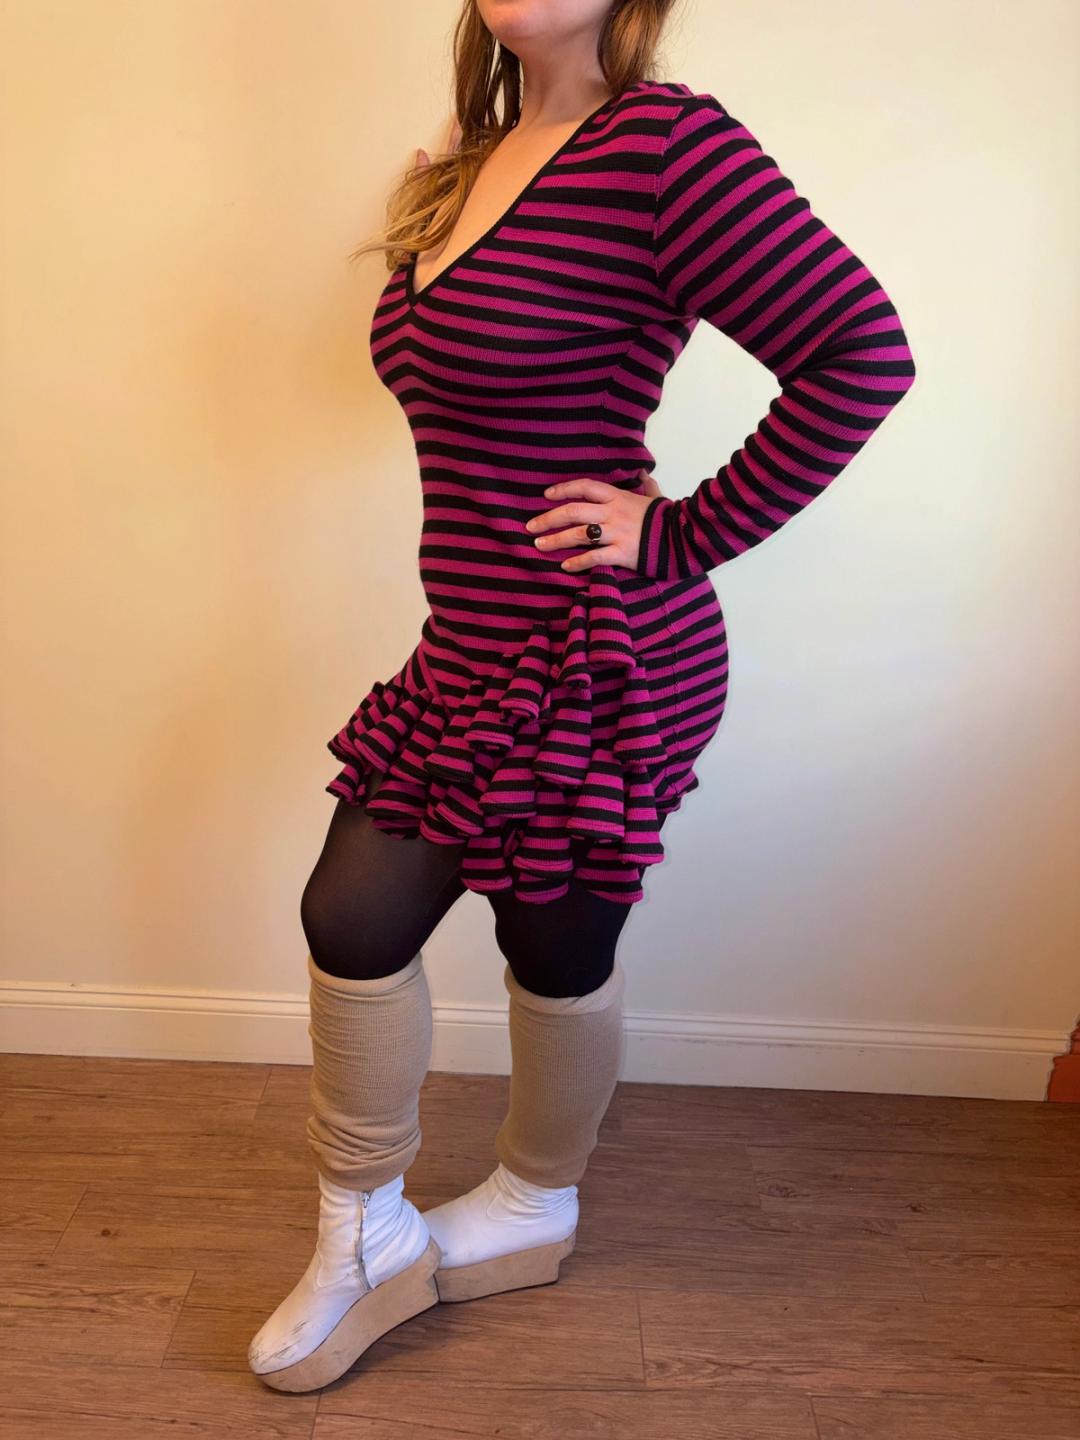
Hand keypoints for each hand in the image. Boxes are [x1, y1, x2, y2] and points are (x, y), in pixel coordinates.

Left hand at [525, 469, 662, 572]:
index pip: (585, 487)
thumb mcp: (654, 497)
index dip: (564, 489)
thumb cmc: (666, 517)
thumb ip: (646, 485)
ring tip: (539, 545)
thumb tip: (643, 473)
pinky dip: (578, 562)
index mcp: (618, 497)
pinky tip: (565, 566)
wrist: (684, 537)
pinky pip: (595, 557)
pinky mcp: (622, 553)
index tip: (547, 495)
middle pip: (574, 511)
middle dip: (549, 518)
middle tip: (531, 526)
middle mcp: (613, 513)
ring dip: (556, 539)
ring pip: (578, 534)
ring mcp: (616, 533)